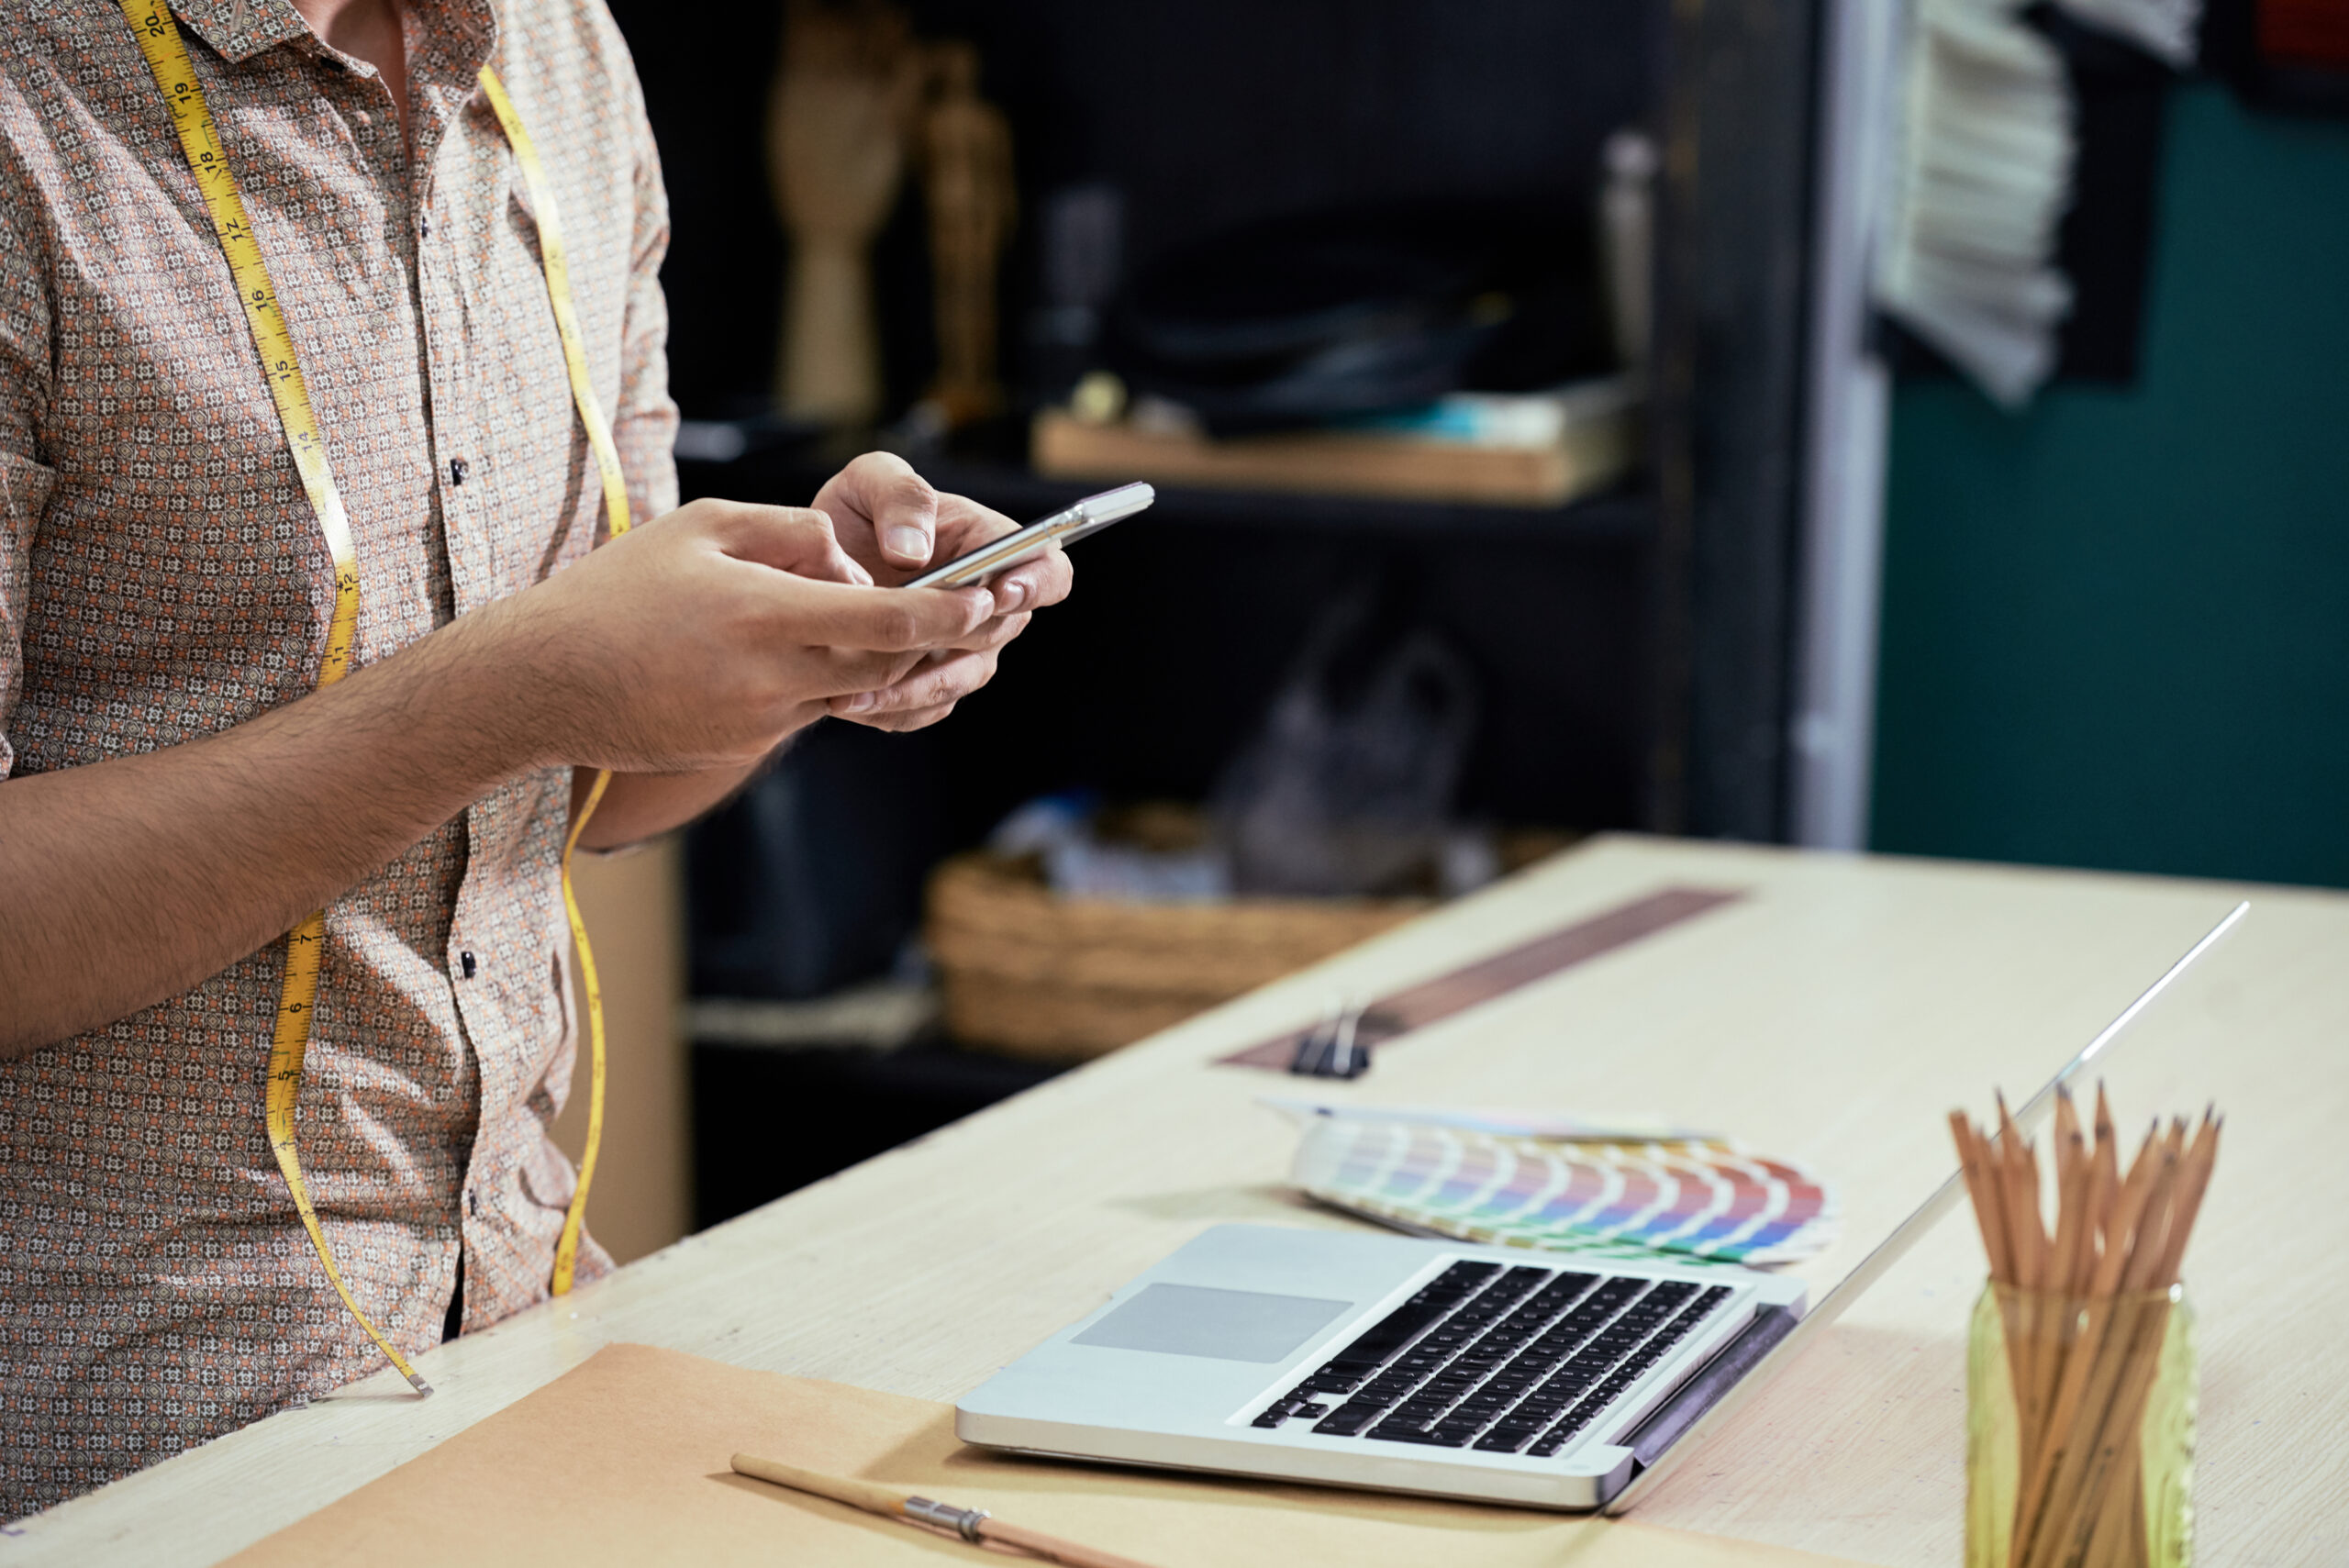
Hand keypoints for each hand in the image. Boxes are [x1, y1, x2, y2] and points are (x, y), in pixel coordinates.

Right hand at [482, 498, 994, 771]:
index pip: (887, 620)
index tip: (989, 597)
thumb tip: (851, 562)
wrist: (545, 682)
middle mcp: (771, 676)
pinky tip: (792, 651)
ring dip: (878, 661)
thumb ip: (791, 532)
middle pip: (887, 665)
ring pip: (851, 690)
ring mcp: (760, 720)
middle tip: (971, 609)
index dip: (949, 612)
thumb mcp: (702, 525)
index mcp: (764, 614)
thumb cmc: (618, 589)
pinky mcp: (745, 745)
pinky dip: (822, 680)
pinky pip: (806, 709)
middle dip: (935, 640)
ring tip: (884, 623)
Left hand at [809, 451, 1074, 730]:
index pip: (1049, 571)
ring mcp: (961, 651)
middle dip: (955, 640)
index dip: (1035, 585)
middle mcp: (988, 606)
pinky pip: (922, 709)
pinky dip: (890, 709)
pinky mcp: (927, 684)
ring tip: (859, 691)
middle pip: (1000, 634)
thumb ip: (902, 498)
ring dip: (913, 688)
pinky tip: (849, 700)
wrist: (810, 567)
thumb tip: (916, 554)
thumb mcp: (870, 481)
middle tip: (903, 644)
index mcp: (993, 548)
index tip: (998, 591)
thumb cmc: (855, 514)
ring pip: (958, 681)